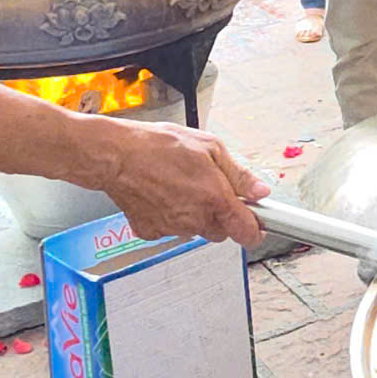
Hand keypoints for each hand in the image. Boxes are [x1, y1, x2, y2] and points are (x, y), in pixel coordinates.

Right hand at [94, 118, 268, 245]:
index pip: (246, 232)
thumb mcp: (210, 147)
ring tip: (180, 184)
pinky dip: (170, 215)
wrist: (116, 154)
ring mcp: (172, 228)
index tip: (257, 224)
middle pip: (221, 231)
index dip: (255, 230)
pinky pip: (170, 228)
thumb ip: (239, 174)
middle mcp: (195, 219)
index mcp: (215, 198)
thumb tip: (260, 191)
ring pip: (195, 230)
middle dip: (221, 215)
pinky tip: (162, 193)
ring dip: (195, 214)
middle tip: (209, 188)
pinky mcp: (151, 231)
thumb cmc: (159, 145)